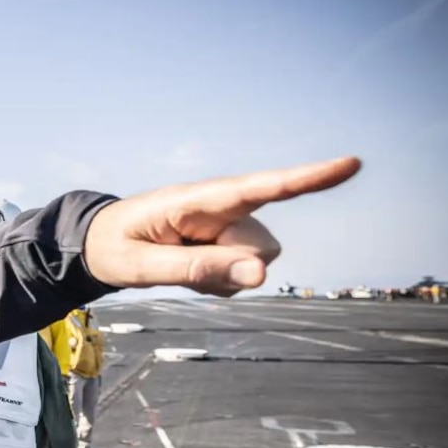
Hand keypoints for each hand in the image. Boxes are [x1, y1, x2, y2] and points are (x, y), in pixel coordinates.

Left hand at [82, 156, 360, 296]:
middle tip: (179, 263)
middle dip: (235, 267)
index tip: (351, 163)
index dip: (308, 178)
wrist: (96, 244)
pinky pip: (242, 278)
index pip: (261, 187)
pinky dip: (219, 284)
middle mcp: (220, 208)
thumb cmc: (113, 246)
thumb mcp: (140, 266)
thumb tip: (258, 276)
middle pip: (262, 247)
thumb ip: (195, 270)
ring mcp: (225, 227)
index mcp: (195, 199)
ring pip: (256, 265)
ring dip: (224, 277)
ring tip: (177, 264)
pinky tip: (188, 271)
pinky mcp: (226, 246)